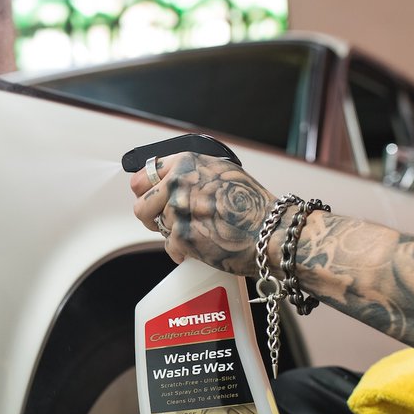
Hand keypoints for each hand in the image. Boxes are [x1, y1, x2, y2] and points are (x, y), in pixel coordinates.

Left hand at [130, 151, 277, 274]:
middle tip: (163, 220)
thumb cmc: (253, 205)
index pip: (144, 174)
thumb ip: (192, 171)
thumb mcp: (223, 171)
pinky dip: (182, 250)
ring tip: (194, 231)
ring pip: (157, 227)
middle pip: (141, 204)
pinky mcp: (182, 237)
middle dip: (151, 215)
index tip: (149, 196)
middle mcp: (180, 183)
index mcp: (187, 163)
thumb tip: (167, 178)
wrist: (271, 232)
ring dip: (171, 232)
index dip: (145, 189)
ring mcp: (179, 211)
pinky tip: (201, 245)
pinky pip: (169, 247)